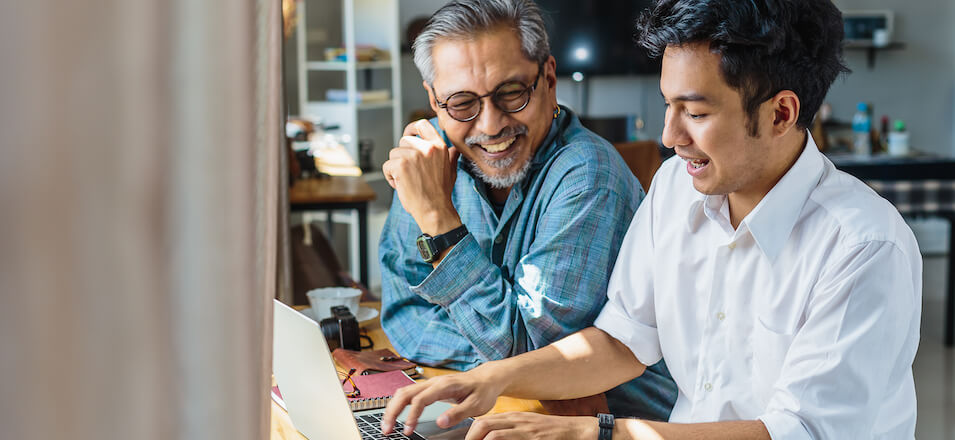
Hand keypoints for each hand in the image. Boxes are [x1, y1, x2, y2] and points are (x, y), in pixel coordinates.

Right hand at [381, 368, 502, 435]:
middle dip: (392, 411)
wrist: (486, 379)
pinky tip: (395, 416)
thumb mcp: (476, 405)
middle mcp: (433, 382)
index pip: (420, 400)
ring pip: (403, 392)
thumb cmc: (482, 391)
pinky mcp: (429, 388)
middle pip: (404, 393)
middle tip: (387, 429)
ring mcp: (430, 384)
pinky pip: (408, 393)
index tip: (407, 430)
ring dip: (392, 408)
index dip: (411, 415)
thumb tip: (440, 422)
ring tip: (387, 425)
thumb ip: (458, 413)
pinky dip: (398, 404)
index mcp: (444, 385)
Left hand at [382, 119, 461, 235]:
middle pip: (404, 141)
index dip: (412, 127)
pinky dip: (390, 176)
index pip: (423, 124)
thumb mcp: (451, 171)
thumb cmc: (441, 193)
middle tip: (411, 172)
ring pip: (394, 154)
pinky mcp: (400, 165)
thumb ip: (450, 157)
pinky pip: (387, 166)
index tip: (409, 134)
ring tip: (407, 180)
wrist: (434, 210)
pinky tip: (401, 185)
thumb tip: (454, 150)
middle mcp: (427, 147)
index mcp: (439, 146)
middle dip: (403, 155)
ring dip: (396, 167)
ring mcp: (413, 155)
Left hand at [464, 413, 597, 439]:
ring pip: (491, 433)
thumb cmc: (553, 433)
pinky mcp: (531, 437)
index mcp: (514, 418)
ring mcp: (523, 430)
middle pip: (482, 424)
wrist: (577, 430)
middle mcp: (516, 421)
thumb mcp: (529, 429)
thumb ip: (512, 432)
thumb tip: (494, 438)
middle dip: (471, 438)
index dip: (471, 433)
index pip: (483, 421)